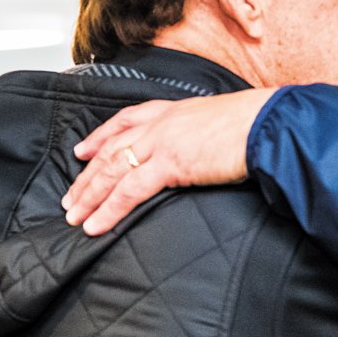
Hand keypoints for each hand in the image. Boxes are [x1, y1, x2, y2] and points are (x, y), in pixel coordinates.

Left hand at [62, 89, 275, 234]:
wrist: (268, 125)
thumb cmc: (255, 125)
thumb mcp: (219, 122)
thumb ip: (199, 135)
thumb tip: (199, 151)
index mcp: (172, 111)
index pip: (125, 121)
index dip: (100, 137)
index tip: (83, 150)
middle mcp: (160, 124)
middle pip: (111, 150)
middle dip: (86, 176)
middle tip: (70, 197)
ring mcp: (161, 142)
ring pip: (112, 171)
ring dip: (89, 196)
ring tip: (75, 216)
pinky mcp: (169, 164)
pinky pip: (128, 191)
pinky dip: (108, 210)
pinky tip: (95, 225)